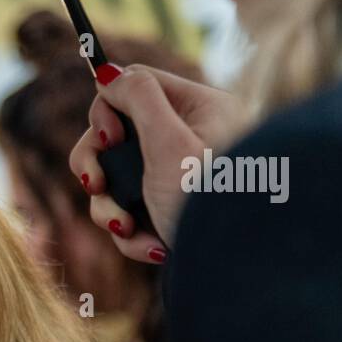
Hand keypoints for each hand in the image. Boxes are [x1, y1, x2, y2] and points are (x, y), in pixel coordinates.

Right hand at [69, 64, 247, 259]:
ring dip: (109, 208)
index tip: (108, 141)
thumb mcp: (170, 143)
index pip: (135, 86)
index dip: (106, 111)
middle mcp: (189, 140)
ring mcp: (176, 180)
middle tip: (99, 184)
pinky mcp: (168, 214)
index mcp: (200, 110)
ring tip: (127, 228)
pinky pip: (129, 214)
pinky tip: (153, 248)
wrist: (242, 269)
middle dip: (99, 167)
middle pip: (115, 137)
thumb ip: (137, 99)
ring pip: (116, 180)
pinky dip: (132, 234)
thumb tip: (108, 72)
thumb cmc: (212, 202)